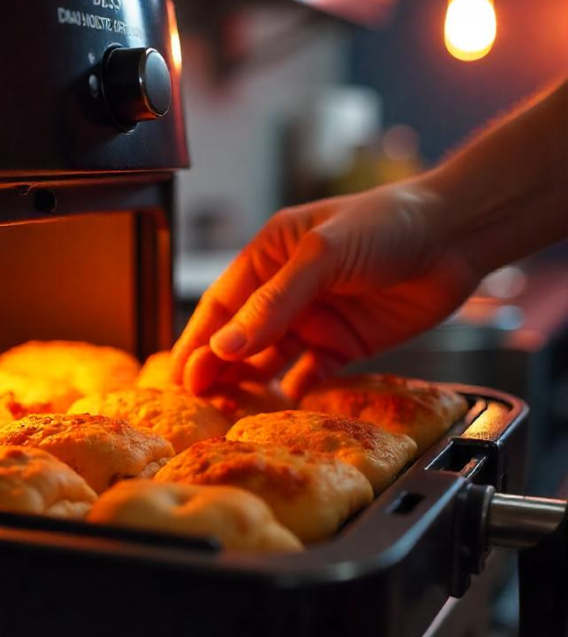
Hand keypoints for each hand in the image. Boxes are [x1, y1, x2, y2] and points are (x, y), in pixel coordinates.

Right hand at [172, 180, 481, 397]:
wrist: (456, 235)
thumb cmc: (386, 224)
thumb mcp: (321, 255)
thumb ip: (273, 303)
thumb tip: (223, 346)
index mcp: (270, 254)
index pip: (223, 304)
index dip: (199, 339)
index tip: (179, 375)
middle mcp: (288, 288)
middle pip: (240, 335)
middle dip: (217, 367)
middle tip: (195, 402)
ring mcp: (316, 317)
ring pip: (271, 358)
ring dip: (250, 382)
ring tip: (228, 412)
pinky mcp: (346, 343)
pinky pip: (312, 373)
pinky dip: (296, 391)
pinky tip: (282, 408)